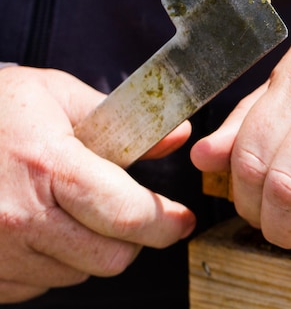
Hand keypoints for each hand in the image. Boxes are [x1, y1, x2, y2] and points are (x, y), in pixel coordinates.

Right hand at [0, 66, 194, 302]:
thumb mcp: (57, 95)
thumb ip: (123, 119)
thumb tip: (178, 136)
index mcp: (47, 166)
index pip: (127, 215)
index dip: (166, 223)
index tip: (182, 221)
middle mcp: (18, 216)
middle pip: (111, 257)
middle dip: (134, 239)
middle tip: (133, 216)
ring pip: (78, 273)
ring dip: (90, 248)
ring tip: (71, 210)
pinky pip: (39, 285)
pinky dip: (52, 262)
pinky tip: (41, 228)